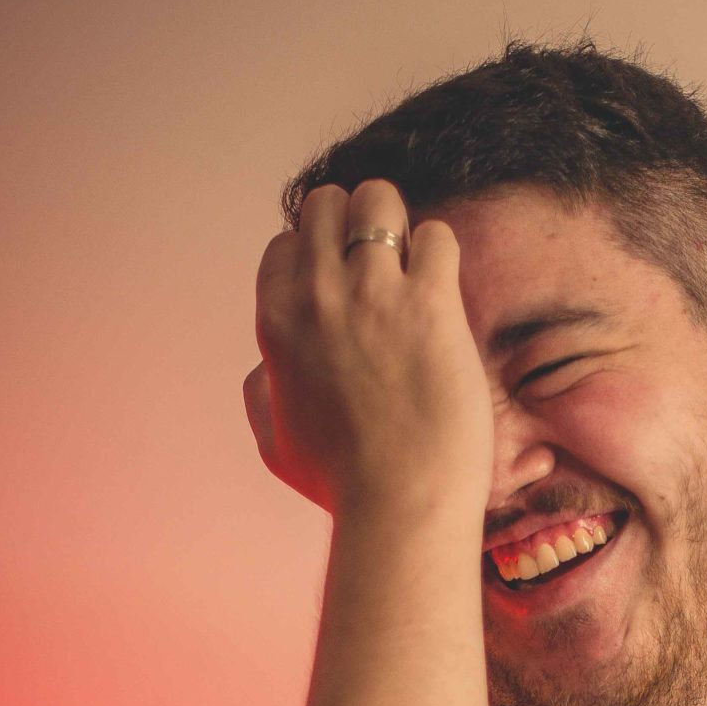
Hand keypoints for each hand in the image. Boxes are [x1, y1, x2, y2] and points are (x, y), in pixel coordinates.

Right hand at [243, 178, 493, 515]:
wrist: (400, 505)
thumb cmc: (344, 485)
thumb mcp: (275, 443)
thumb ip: (261, 394)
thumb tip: (265, 369)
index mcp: (276, 322)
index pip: (287, 244)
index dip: (319, 258)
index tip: (344, 287)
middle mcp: (317, 295)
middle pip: (327, 204)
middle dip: (356, 225)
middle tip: (384, 269)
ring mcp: (372, 293)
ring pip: (378, 200)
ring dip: (399, 226)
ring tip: (415, 271)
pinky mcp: (429, 304)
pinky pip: (435, 236)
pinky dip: (441, 255)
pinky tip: (444, 295)